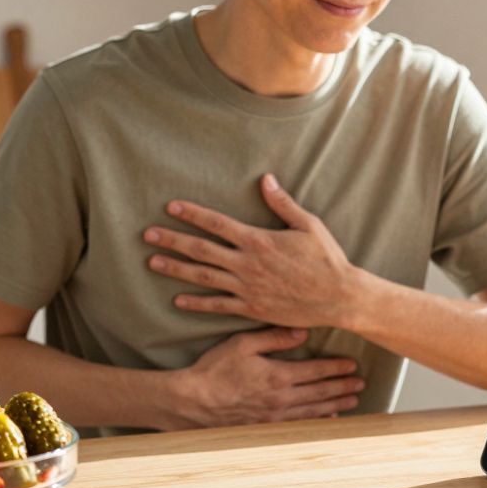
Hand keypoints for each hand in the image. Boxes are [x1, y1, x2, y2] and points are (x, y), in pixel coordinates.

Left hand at [143, 174, 362, 329]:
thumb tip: (265, 179)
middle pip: (201, 249)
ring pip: (203, 277)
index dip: (192, 214)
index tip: (170, 207)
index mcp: (258, 240)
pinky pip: (217, 306)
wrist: (338, 297)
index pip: (216, 223)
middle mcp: (247, 264)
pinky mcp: (252, 308)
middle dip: (172, 240)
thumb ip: (283, 204)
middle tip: (148, 235)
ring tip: (152, 263)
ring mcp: (247, 288)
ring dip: (175, 269)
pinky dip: (196, 303)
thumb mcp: (308, 225)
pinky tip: (178, 300)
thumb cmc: (327, 259)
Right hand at [168, 327, 365, 428]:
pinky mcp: (266, 427)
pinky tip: (327, 418)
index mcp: (278, 376)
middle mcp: (281, 399)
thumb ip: (275, 337)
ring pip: (314, 410)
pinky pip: (299, 425)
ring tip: (352, 400)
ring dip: (336, 404)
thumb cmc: (214, 369)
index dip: (337, 368)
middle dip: (343, 387)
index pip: (316, 371)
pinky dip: (317, 421)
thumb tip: (303, 332)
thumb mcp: (242, 344)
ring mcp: (275, 416)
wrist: (192, 401)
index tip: (352, 364)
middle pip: (321, 392)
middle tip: (361, 383)